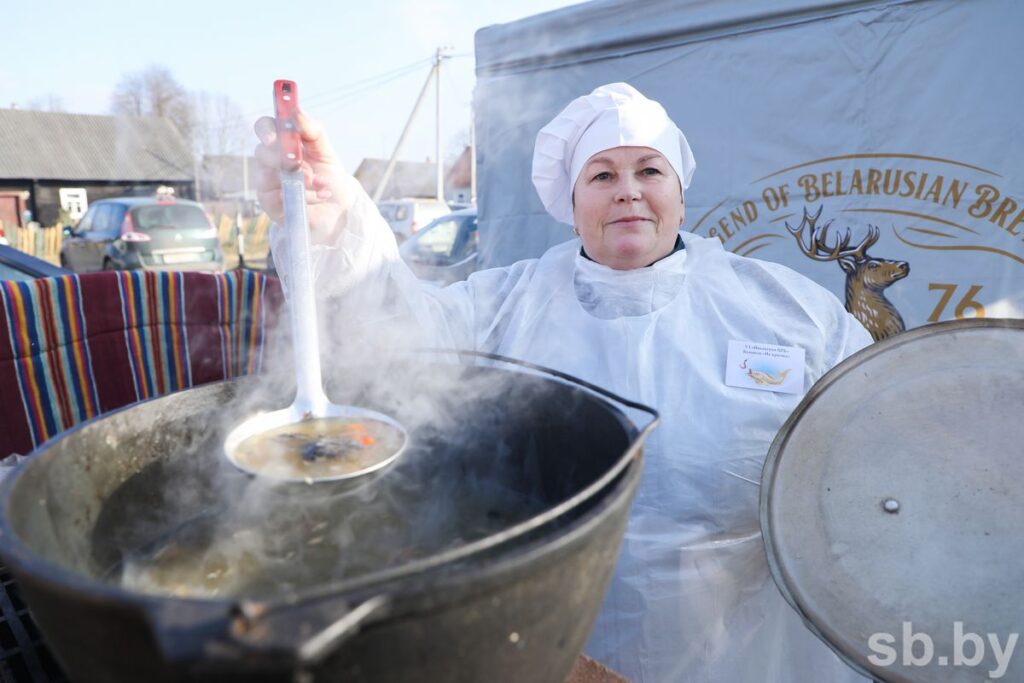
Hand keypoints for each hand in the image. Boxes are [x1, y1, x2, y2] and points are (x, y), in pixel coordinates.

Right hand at [253, 110, 353, 241]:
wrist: (339, 207)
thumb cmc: (329, 175)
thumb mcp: (325, 151)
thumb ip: (313, 130)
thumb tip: (297, 111)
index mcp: (282, 143)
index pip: (265, 128)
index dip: (266, 130)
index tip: (275, 136)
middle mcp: (270, 162)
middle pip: (261, 153)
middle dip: (284, 159)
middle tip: (302, 166)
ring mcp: (268, 184)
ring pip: (270, 177)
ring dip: (301, 181)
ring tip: (323, 185)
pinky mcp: (271, 205)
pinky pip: (276, 199)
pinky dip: (303, 197)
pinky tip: (320, 197)